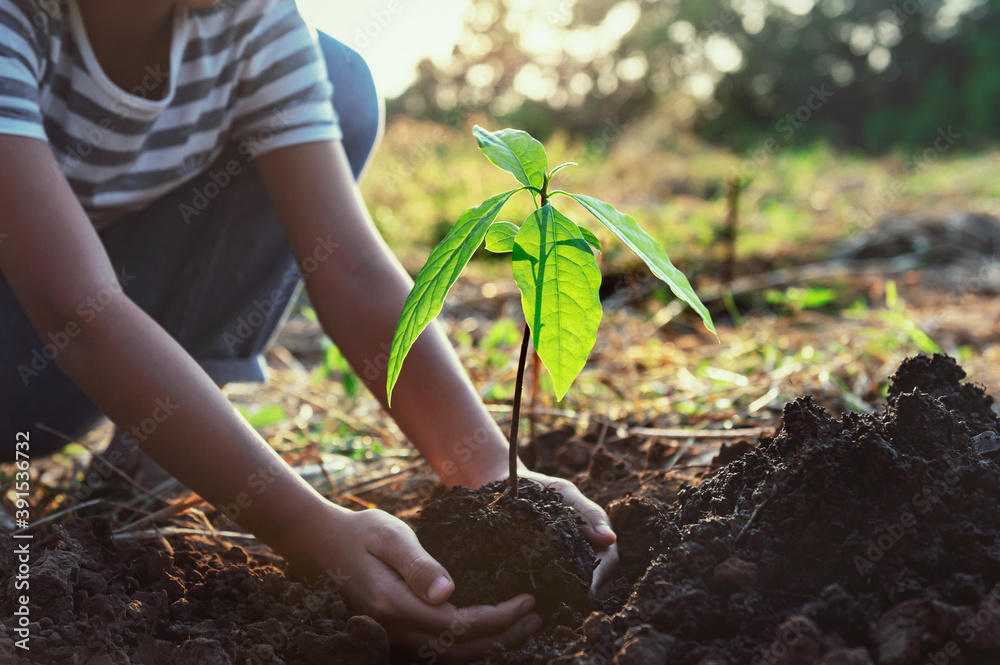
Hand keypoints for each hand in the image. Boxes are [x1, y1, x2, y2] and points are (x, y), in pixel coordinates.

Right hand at [278, 500, 541, 660]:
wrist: (321, 543)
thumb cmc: (359, 532)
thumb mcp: (390, 537)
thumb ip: (418, 565)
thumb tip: (447, 592)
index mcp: (397, 607)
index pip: (460, 624)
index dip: (498, 618)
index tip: (527, 600)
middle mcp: (397, 630)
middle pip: (460, 649)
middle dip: (504, 636)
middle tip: (537, 616)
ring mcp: (395, 635)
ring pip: (452, 655)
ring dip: (491, 644)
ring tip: (525, 625)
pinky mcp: (398, 631)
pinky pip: (440, 649)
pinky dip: (472, 643)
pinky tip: (492, 629)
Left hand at [477, 468, 618, 599]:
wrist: (505, 486)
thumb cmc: (538, 487)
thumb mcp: (563, 492)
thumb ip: (586, 513)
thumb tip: (610, 539)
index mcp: (594, 530)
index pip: (608, 558)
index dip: (601, 576)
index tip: (588, 591)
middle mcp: (585, 547)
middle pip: (600, 577)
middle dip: (591, 591)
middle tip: (577, 604)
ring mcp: (567, 557)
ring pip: (582, 583)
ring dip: (577, 595)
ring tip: (563, 605)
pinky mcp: (546, 564)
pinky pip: (557, 583)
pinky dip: (556, 592)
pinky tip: (546, 600)